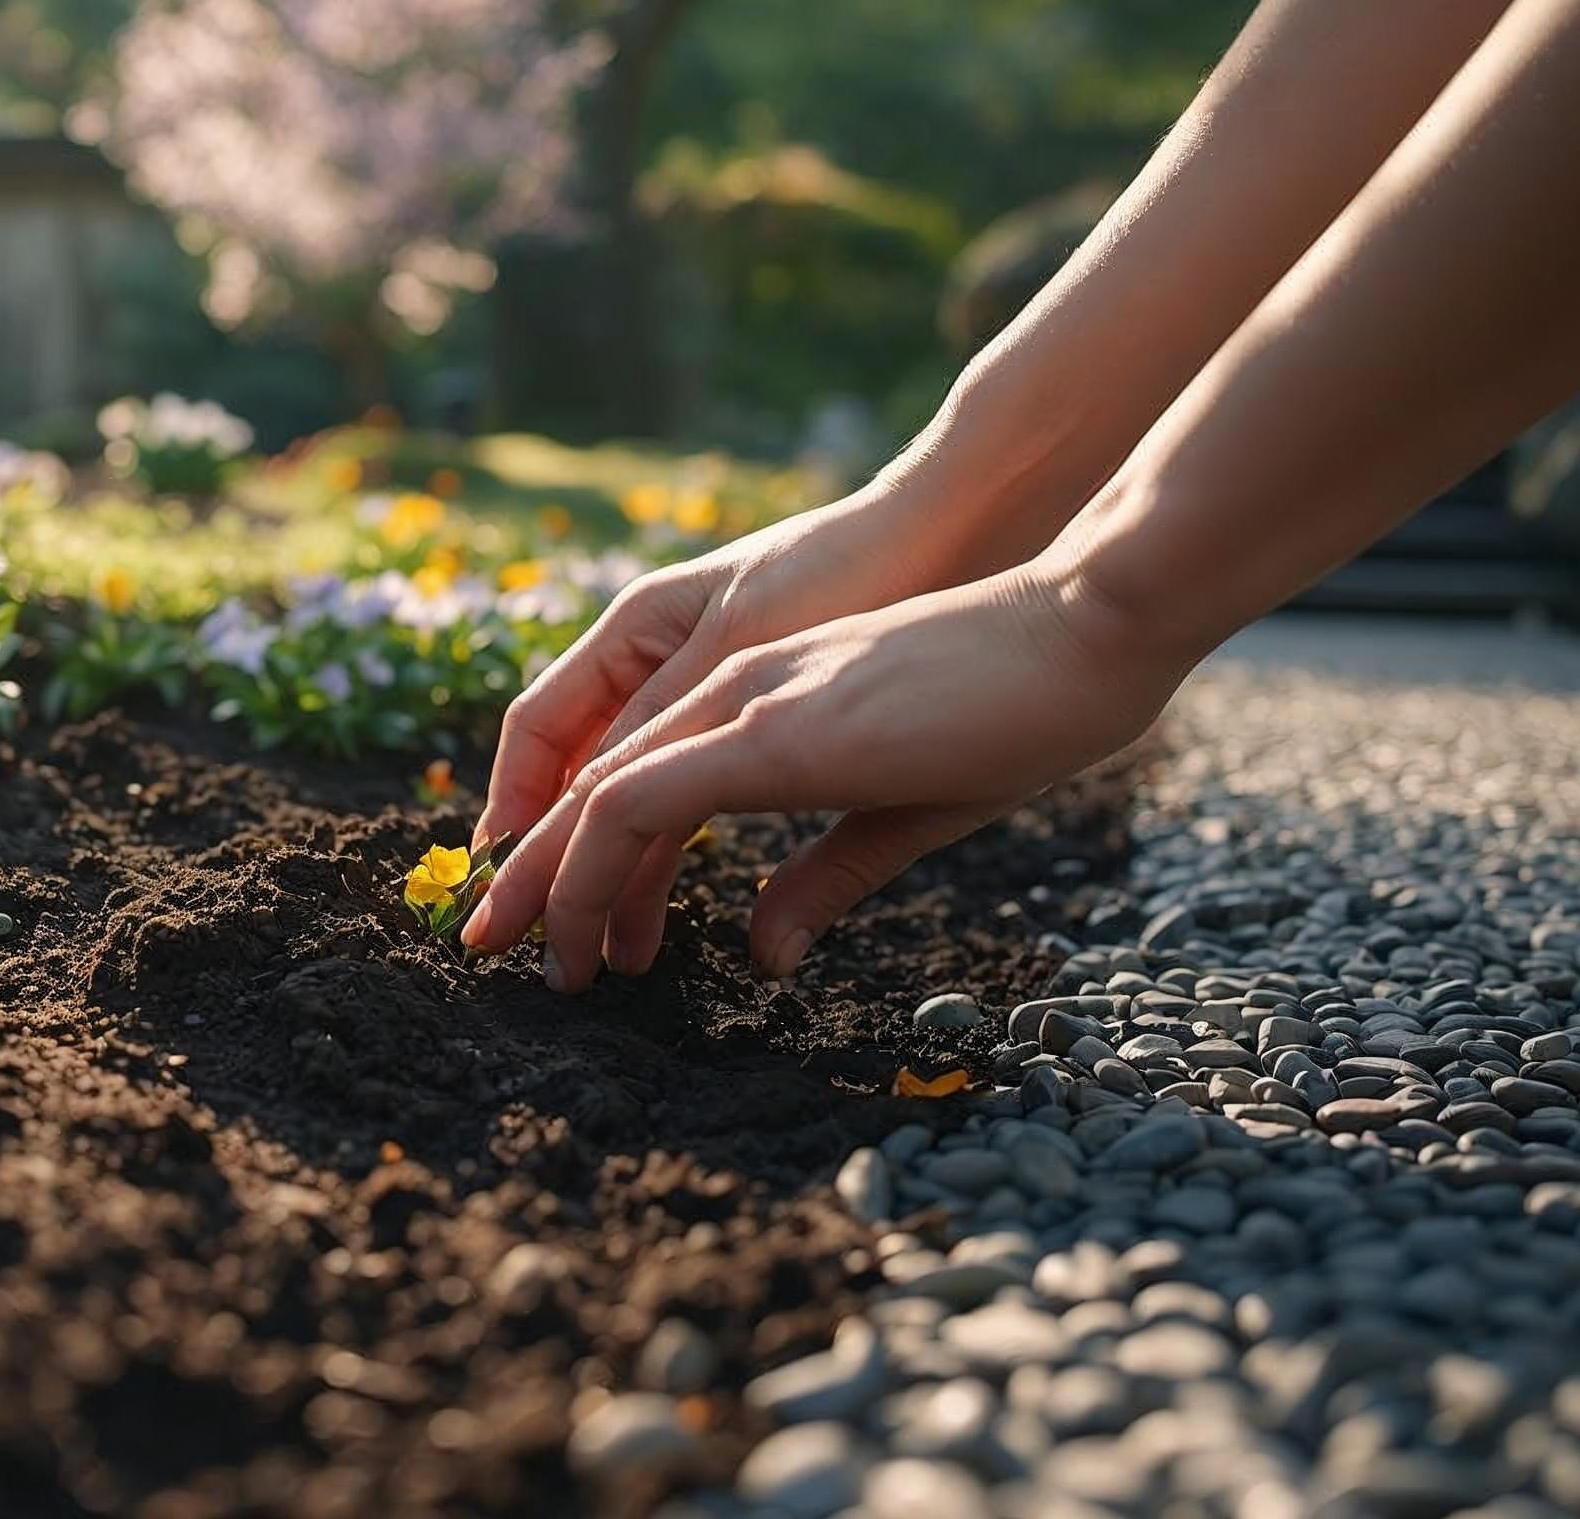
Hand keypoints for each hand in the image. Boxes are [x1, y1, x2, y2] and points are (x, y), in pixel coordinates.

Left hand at [461, 565, 1187, 990]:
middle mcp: (739, 689)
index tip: (554, 927)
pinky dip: (593, 864)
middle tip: (490, 947)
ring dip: (550, 885)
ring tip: (524, 957)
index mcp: (768, 703)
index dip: (580, 853)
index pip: (640, 779)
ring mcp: (750, 701)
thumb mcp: (905, 812)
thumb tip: (763, 951)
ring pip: (603, 797)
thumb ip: (827, 875)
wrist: (1089, 622)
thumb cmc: (1024, 708)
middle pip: (596, 788)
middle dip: (534, 876)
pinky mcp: (774, 728)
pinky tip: (580, 929)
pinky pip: (646, 797)